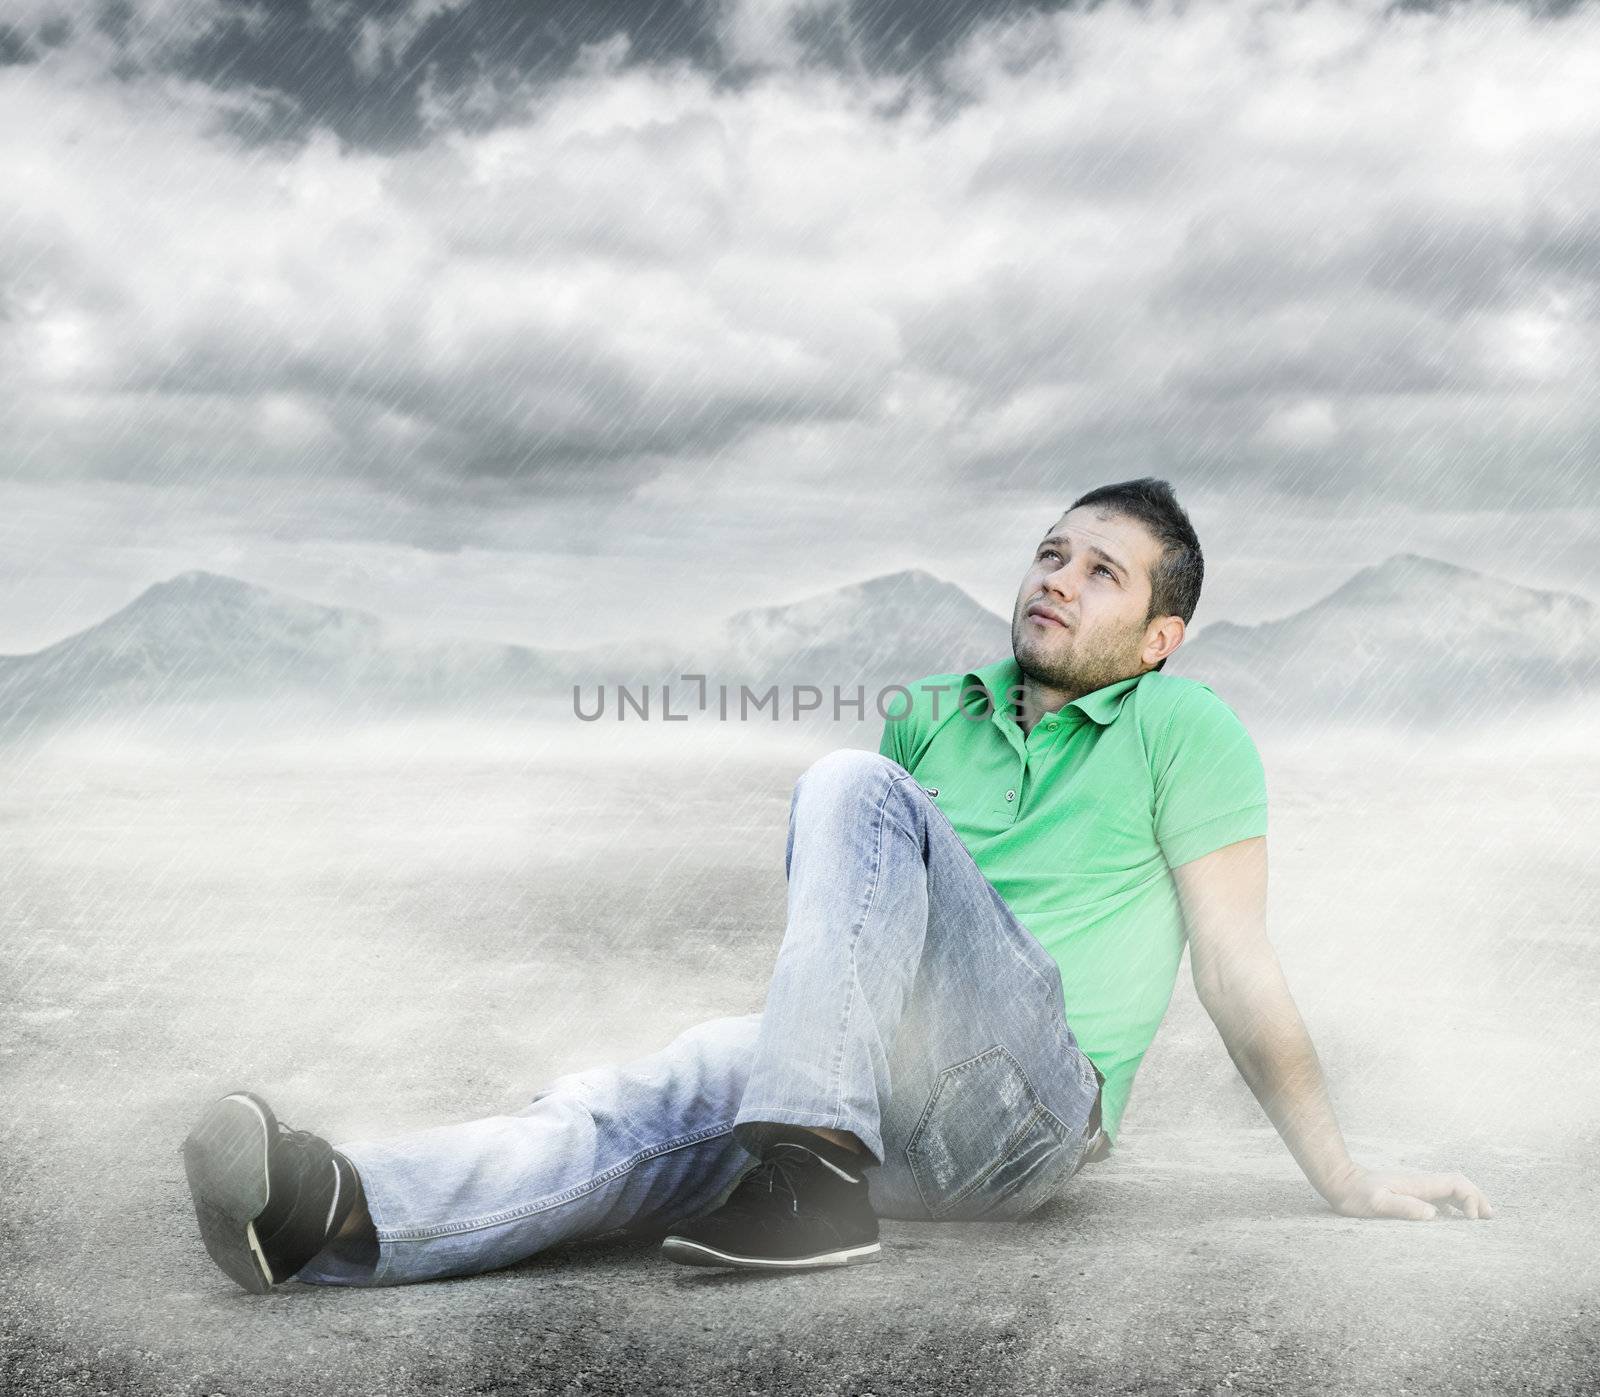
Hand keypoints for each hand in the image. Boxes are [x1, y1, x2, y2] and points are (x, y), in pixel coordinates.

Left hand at [1322, 1164, 1493, 1220]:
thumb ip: (1403, 1207)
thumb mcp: (1377, 1202)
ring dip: (1467, 1202)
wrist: (1340, 1182)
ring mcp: (1415, 1189)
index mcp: (1418, 1185)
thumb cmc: (1356, 1195)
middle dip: (1477, 1198)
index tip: (1471, 1219)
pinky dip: (1452, 1207)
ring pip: (1449, 1191)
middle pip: (1457, 1185)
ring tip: (1480, 1219)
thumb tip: (1433, 1215)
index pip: (1455, 1183)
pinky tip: (1454, 1220)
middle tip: (1490, 1218)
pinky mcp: (1409, 1195)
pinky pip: (1438, 1198)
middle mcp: (1420, 1184)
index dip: (1470, 1198)